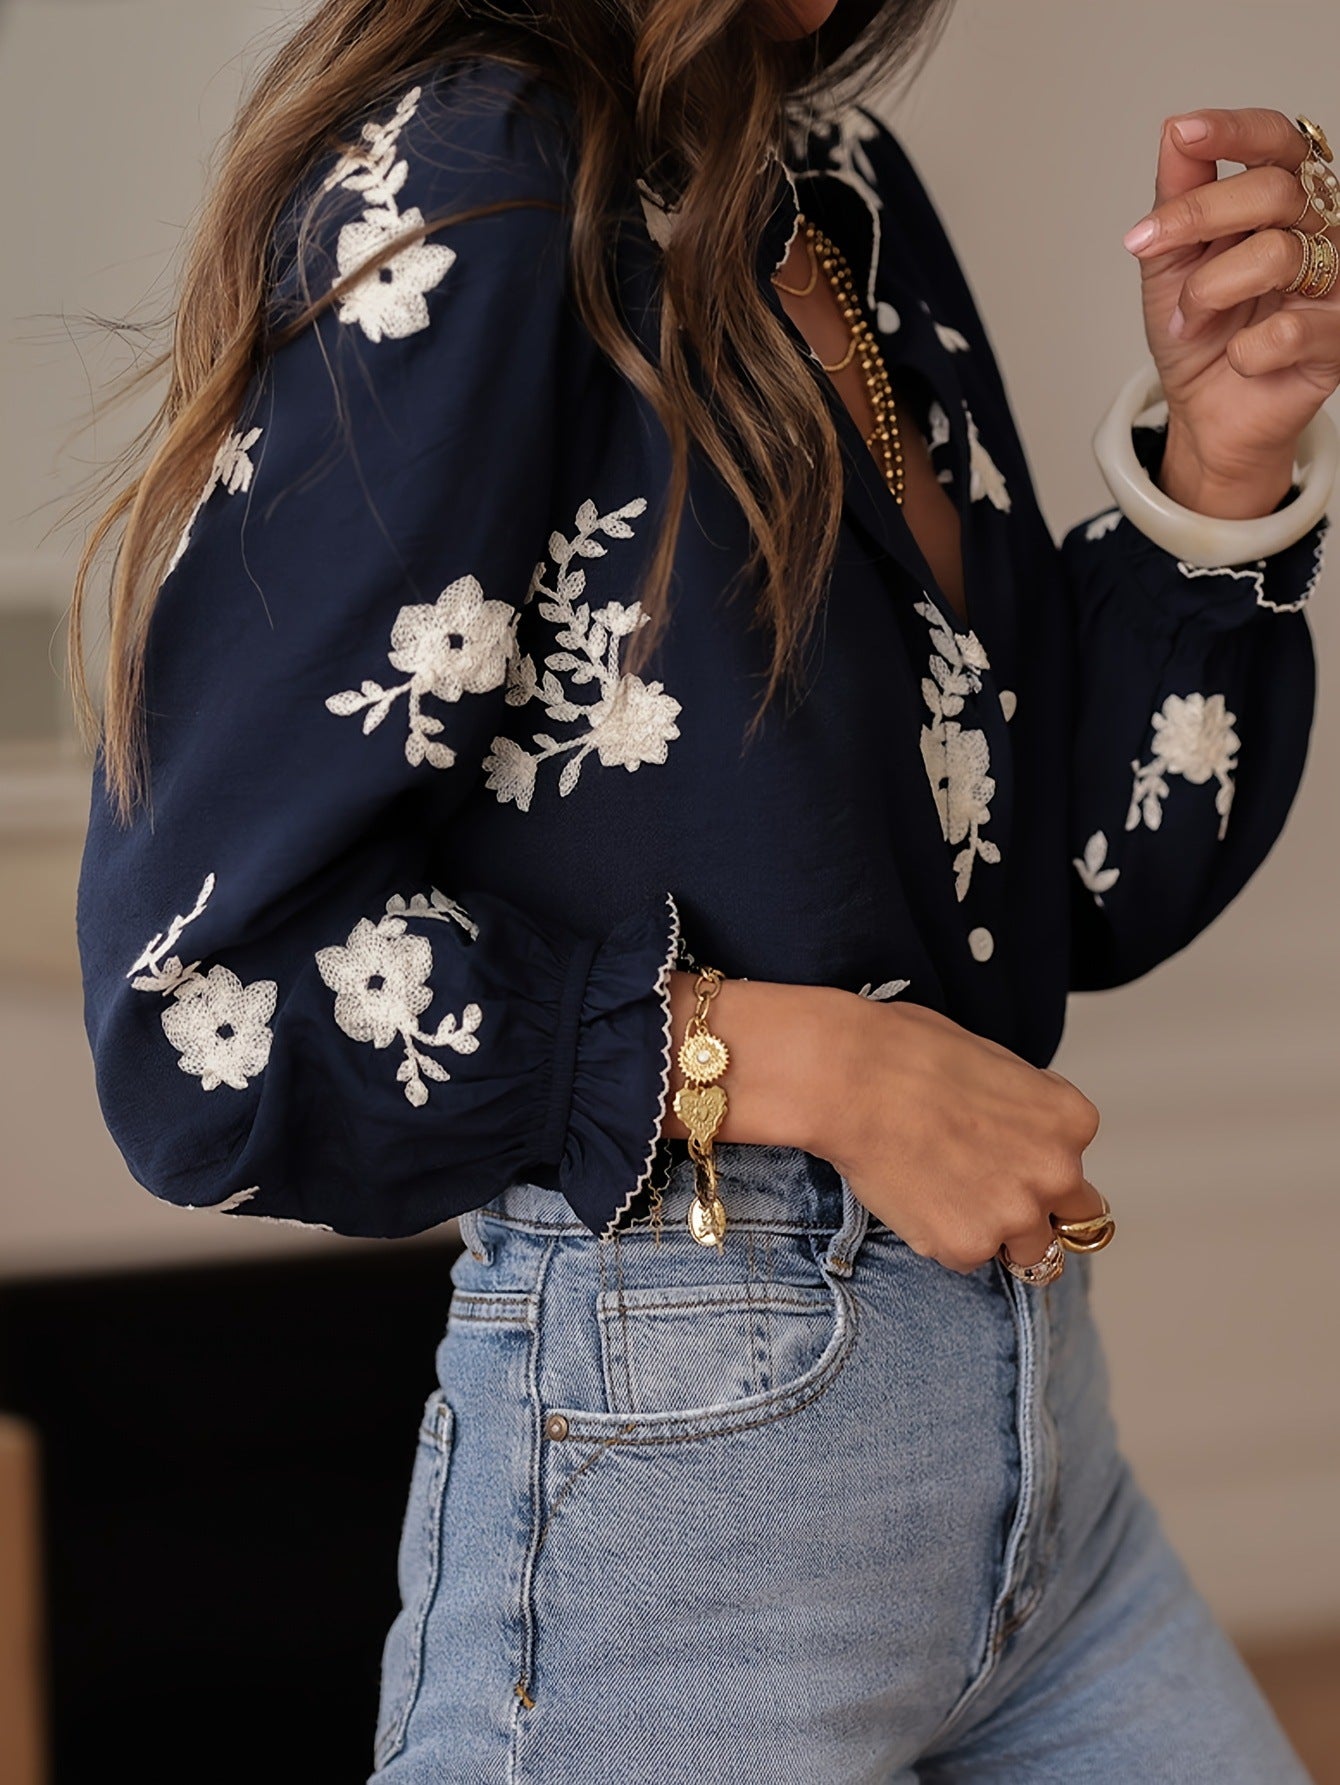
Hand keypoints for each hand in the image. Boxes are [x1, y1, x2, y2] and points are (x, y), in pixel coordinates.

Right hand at [819, 999, 1103, 1275]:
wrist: (852, 1078)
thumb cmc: (909, 1052)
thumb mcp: (998, 1065)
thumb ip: (1026, 1111)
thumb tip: (1018, 1131)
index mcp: (1071, 1121)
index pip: (1076, 1164)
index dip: (1037, 1163)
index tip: (1006, 1158)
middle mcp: (1057, 1173)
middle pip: (1075, 1223)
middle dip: (1040, 1213)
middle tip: (992, 1195)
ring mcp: (1015, 1215)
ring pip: (1026, 1252)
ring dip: (995, 1233)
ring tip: (944, 1196)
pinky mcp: (967, 1246)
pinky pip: (965, 1257)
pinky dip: (941, 1237)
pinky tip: (912, 1195)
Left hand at [1123, 108, 1339, 518]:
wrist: (1206, 411)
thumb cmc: (1199, 331)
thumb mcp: (1170, 261)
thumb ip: (1176, 197)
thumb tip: (1175, 132)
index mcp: (1284, 201)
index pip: (1277, 142)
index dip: (1235, 131)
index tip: (1185, 132)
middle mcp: (1319, 230)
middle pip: (1274, 191)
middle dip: (1197, 217)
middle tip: (1147, 247)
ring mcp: (1334, 282)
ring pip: (1277, 256)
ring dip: (1208, 291)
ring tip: (1189, 320)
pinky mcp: (1337, 339)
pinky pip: (1288, 333)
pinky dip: (1243, 351)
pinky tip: (1239, 357)